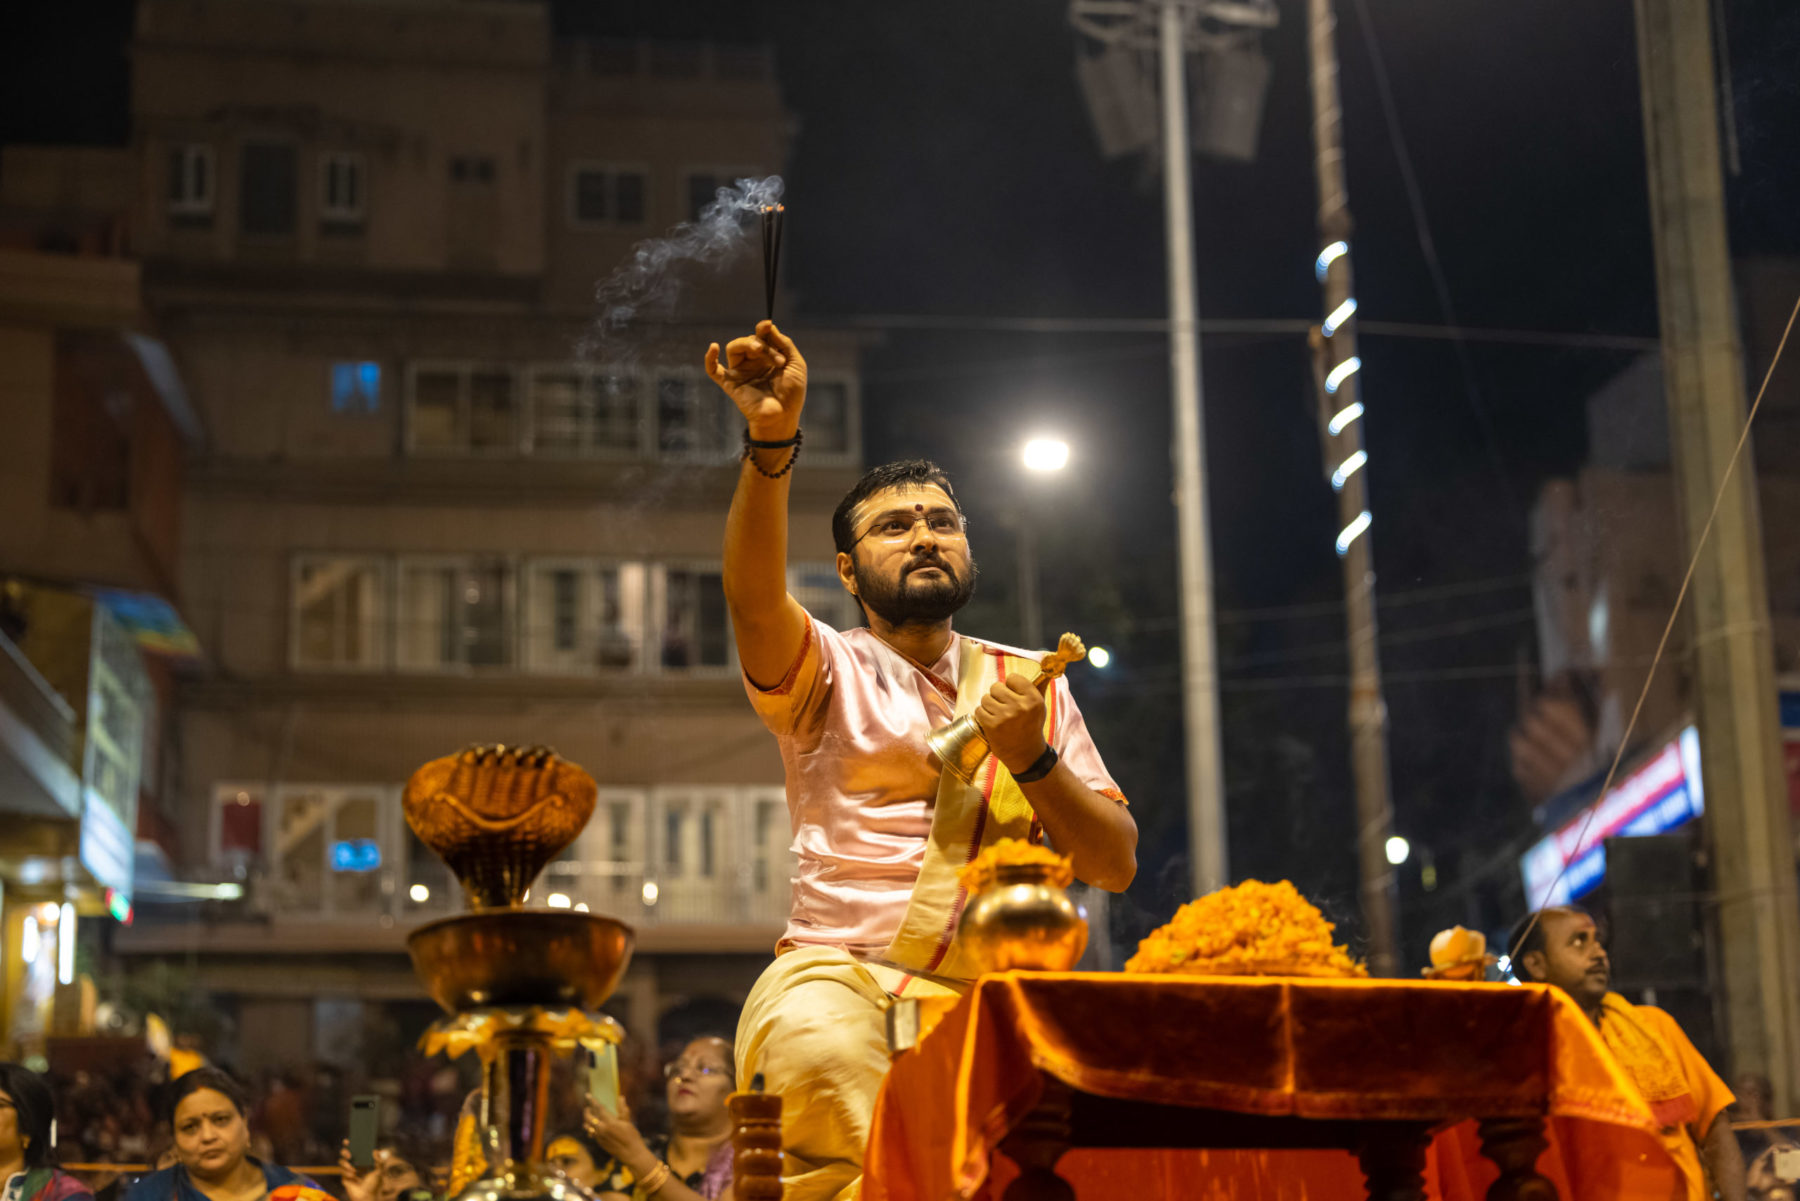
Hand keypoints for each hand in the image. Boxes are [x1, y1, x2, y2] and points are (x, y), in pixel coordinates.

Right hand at [338, 1140, 376, 1200]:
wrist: (368, 1198)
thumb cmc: (375, 1185)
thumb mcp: (380, 1171)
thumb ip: (379, 1161)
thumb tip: (375, 1150)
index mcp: (364, 1160)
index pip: (358, 1148)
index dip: (354, 1142)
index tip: (351, 1138)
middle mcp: (355, 1163)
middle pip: (347, 1152)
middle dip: (346, 1150)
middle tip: (349, 1153)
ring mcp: (349, 1170)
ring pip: (342, 1160)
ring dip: (346, 1163)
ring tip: (353, 1168)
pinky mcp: (345, 1177)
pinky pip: (342, 1170)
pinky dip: (346, 1171)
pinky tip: (352, 1175)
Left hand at [582, 1098, 654, 1177]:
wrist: (631, 1154)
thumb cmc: (632, 1136)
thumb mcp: (628, 1122)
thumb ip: (623, 1109)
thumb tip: (620, 1097)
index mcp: (610, 1122)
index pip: (598, 1108)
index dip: (592, 1101)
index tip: (587, 1095)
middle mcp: (602, 1129)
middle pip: (588, 1117)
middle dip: (587, 1110)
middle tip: (588, 1107)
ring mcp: (599, 1136)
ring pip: (587, 1126)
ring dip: (586, 1120)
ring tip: (589, 1116)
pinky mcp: (599, 1142)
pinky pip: (590, 1133)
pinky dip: (590, 1128)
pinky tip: (593, 1127)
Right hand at [704, 320, 807, 436]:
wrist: (784, 416)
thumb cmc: (792, 393)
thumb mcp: (795, 364)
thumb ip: (784, 343)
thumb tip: (767, 325)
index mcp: (768, 357)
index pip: (761, 336)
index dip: (763, 329)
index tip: (767, 325)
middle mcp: (753, 362)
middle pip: (750, 341)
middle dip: (765, 345)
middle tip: (779, 361)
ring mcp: (741, 372)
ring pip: (734, 347)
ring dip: (749, 345)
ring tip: (764, 355)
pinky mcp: (730, 383)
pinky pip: (713, 370)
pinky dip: (709, 358)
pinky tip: (713, 347)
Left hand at [974, 674, 1048, 774]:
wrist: (1026, 754)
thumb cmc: (1031, 727)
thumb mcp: (1039, 708)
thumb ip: (1037, 689)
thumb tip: (1044, 672)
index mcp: (1033, 699)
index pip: (1012, 678)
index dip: (1010, 686)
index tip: (1012, 695)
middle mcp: (1020, 706)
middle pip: (996, 687)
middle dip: (997, 696)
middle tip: (1003, 707)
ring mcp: (1005, 716)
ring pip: (985, 698)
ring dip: (988, 706)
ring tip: (997, 715)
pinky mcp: (992, 726)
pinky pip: (979, 711)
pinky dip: (982, 716)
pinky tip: (991, 722)